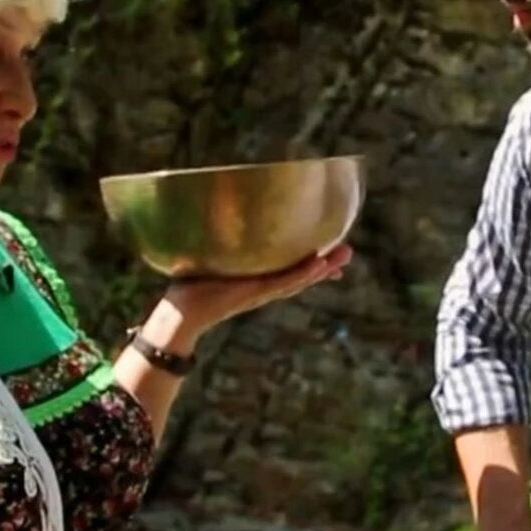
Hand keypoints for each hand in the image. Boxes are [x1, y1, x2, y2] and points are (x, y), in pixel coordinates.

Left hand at [159, 244, 352, 339]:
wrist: (181, 314)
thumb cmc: (190, 289)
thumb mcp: (211, 262)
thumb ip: (217, 245)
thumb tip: (210, 217)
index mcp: (257, 280)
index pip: (291, 271)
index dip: (312, 264)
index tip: (331, 255)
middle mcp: (264, 287)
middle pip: (302, 275)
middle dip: (326, 264)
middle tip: (349, 252)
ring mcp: (262, 291)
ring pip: (300, 279)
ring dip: (322, 269)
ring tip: (343, 256)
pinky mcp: (256, 292)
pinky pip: (284, 283)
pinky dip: (303, 274)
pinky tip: (320, 264)